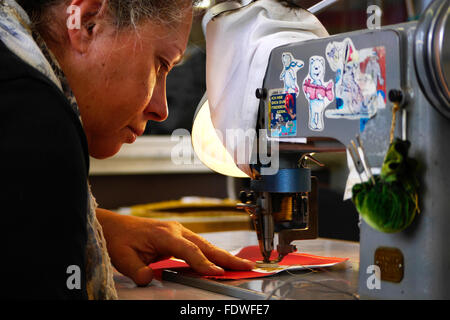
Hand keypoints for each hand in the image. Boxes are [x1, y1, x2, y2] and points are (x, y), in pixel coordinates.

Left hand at [96, 209, 254, 285]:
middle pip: (206, 245)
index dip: (204, 263)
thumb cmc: (119, 238)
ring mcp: (179, 231)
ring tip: (242, 265)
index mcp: (164, 234)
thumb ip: (137, 270)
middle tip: (246, 266)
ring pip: (206, 244)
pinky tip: (222, 262)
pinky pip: (200, 245)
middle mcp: (176, 230)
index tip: (218, 273)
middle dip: (227, 257)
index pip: (190, 251)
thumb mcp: (123, 257)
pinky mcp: (179, 235)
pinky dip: (213, 253)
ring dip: (224, 255)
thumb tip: (149, 278)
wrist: (115, 225)